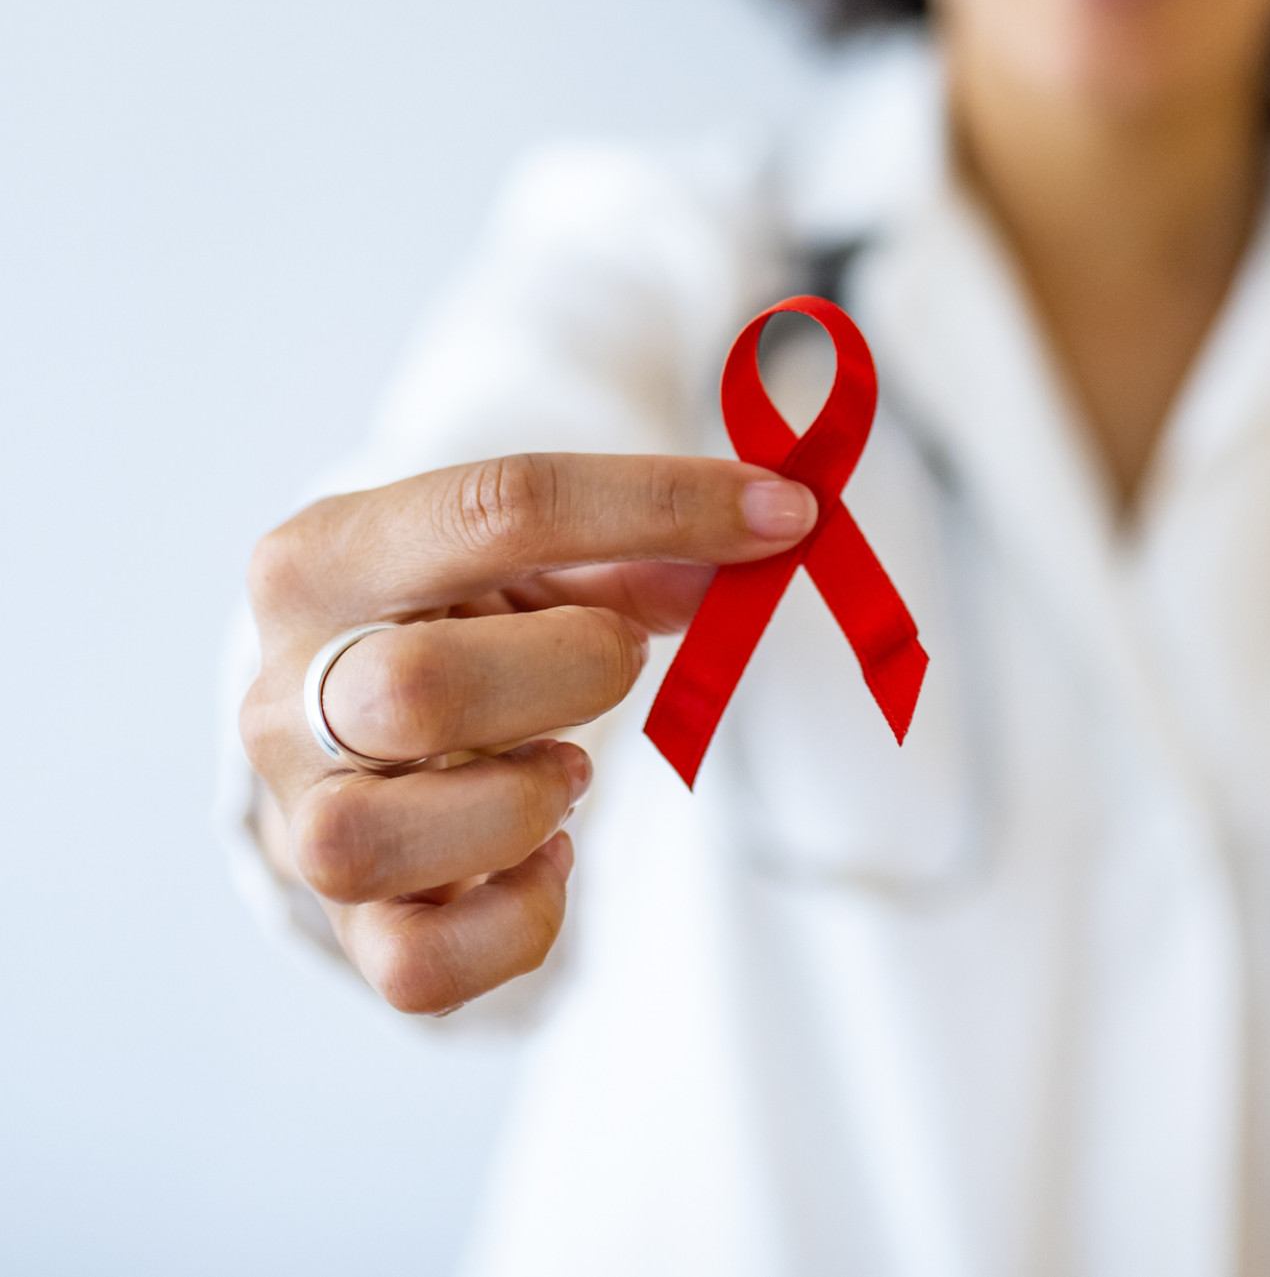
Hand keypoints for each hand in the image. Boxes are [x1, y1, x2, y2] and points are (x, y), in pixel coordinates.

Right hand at [236, 452, 816, 1013]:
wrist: (349, 729)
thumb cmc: (458, 628)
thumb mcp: (526, 562)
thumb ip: (638, 549)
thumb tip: (767, 534)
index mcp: (323, 559)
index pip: (496, 510)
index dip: (661, 506)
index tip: (783, 515)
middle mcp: (279, 692)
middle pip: (414, 689)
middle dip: (572, 672)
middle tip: (619, 662)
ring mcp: (298, 819)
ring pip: (376, 841)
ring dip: (520, 804)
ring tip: (564, 767)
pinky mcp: (343, 929)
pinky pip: (419, 968)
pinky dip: (517, 921)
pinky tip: (549, 857)